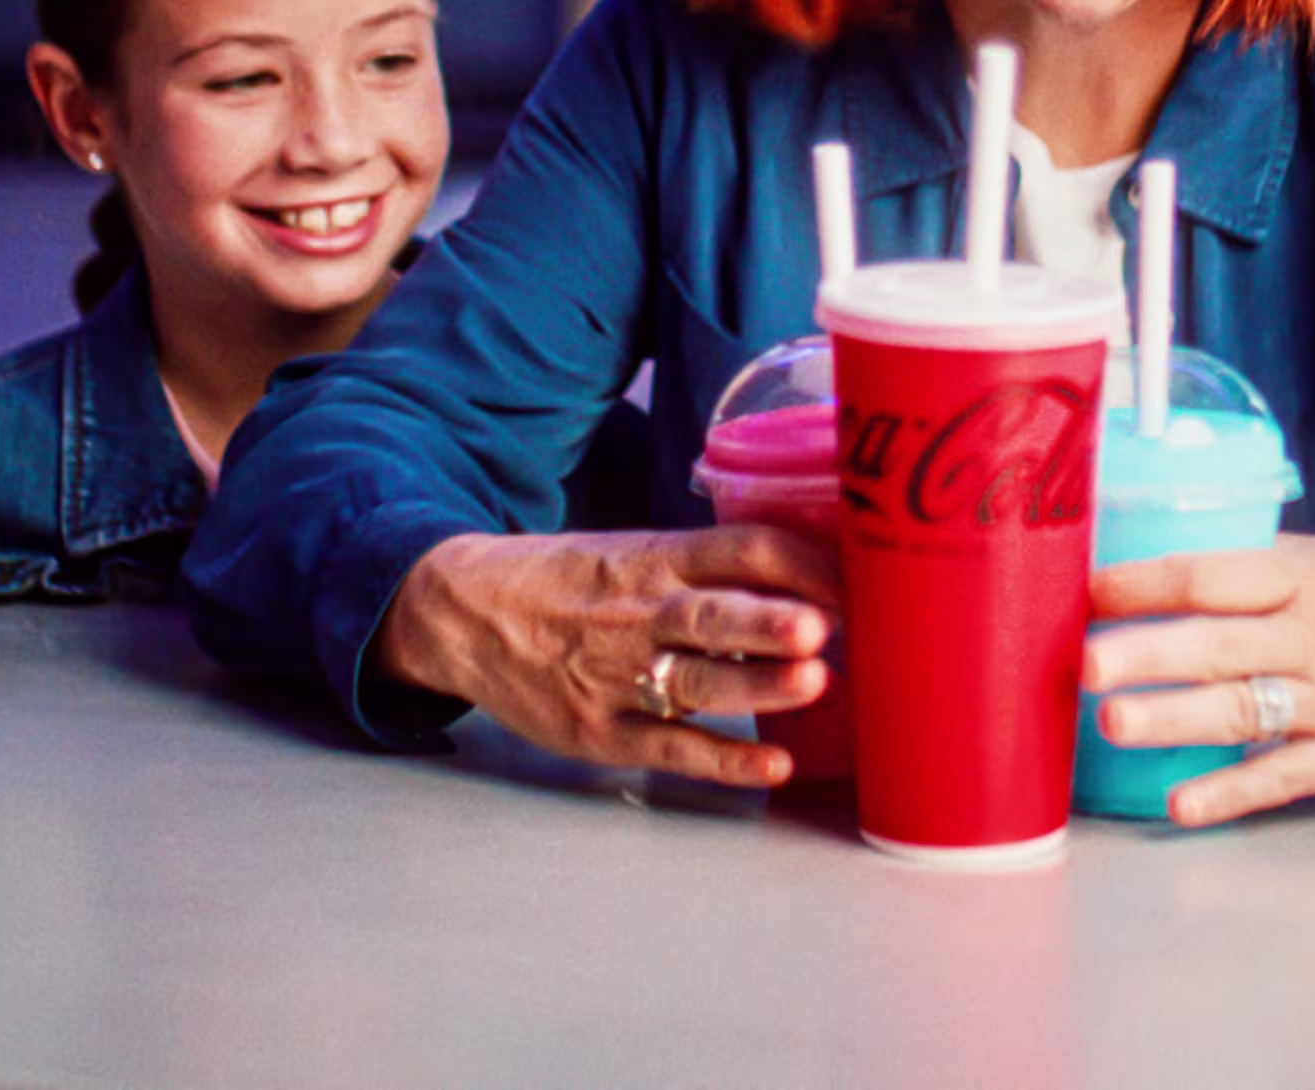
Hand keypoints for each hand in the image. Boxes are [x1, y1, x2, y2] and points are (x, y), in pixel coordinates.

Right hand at [372, 527, 840, 787]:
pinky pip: (671, 747)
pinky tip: (773, 764)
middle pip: (714, 614)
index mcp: (653, 557)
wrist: (462, 613)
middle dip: (769, 622)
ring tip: (813, 684)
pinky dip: (724, 759)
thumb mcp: (627, 549)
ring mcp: (616, 676)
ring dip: (758, 686)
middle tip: (822, 628)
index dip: (799, 564)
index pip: (738, 549)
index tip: (852, 581)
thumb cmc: (564, 581)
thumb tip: (807, 578)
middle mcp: (639, 612)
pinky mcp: (599, 732)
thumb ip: (705, 565)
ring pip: (697, 681)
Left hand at [1081, 535, 1314, 827]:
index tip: (1086, 590)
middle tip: (1080, 662)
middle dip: (1147, 652)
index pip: (1213, 572)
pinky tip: (1182, 803)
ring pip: (1242, 709)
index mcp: (1309, 574)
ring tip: (1112, 723)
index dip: (1147, 581)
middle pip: (1217, 641)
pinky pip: (1284, 776)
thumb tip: (1170, 576)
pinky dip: (1232, 792)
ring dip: (1174, 718)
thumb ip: (1266, 575)